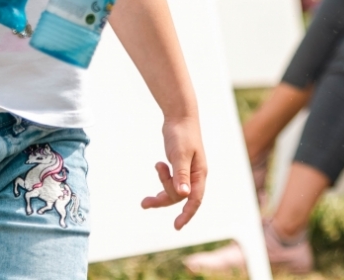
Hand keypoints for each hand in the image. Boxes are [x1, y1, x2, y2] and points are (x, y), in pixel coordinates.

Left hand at [141, 114, 206, 229]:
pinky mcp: (179, 166)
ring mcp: (187, 171)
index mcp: (199, 174)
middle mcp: (195, 175)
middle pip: (180, 197)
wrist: (180, 115)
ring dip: (160, 194)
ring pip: (174, 191)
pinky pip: (171, 181)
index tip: (177, 226)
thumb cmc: (182, 134)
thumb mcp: (179, 154)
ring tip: (144, 202)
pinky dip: (162, 180)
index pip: (195, 200)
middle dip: (163, 199)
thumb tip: (183, 194)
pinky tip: (158, 166)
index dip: (187, 214)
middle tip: (145, 202)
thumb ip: (181, 174)